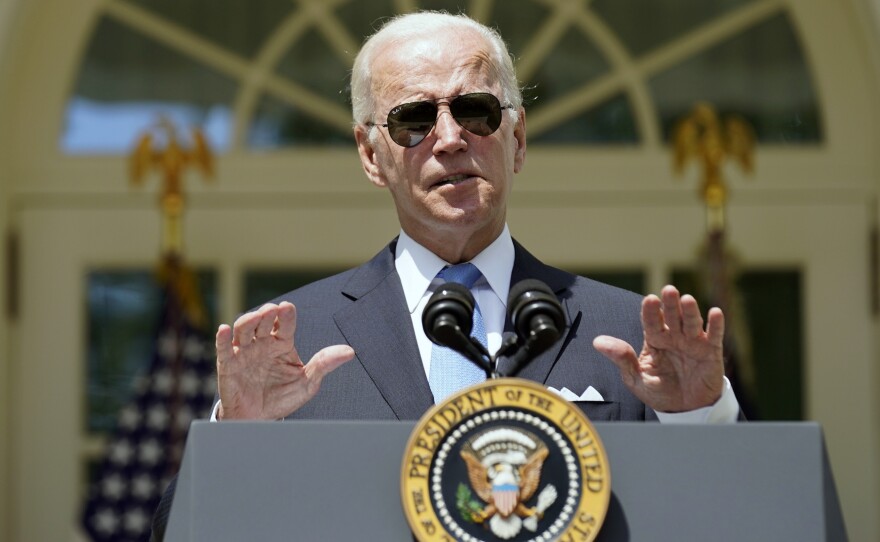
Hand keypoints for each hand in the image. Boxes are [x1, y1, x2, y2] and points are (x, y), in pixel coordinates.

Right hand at [215, 301, 354, 419]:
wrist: (260, 420)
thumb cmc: (283, 398)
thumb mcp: (307, 383)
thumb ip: (324, 364)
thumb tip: (349, 351)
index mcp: (282, 344)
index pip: (286, 324)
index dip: (287, 315)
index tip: (288, 308)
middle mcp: (262, 343)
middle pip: (263, 321)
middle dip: (267, 313)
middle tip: (272, 310)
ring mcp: (244, 352)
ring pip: (244, 329)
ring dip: (249, 320)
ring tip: (256, 316)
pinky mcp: (228, 364)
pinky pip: (223, 348)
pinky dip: (222, 338)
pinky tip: (224, 329)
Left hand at [593, 285, 724, 412]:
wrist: (685, 411)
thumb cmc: (659, 392)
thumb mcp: (636, 378)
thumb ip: (622, 358)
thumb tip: (597, 342)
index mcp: (655, 340)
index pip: (651, 322)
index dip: (651, 311)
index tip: (649, 300)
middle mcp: (674, 336)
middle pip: (672, 317)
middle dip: (670, 304)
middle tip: (668, 290)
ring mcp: (693, 342)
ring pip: (692, 323)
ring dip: (690, 311)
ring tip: (687, 299)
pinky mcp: (711, 352)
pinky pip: (714, 336)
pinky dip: (716, 325)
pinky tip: (715, 312)